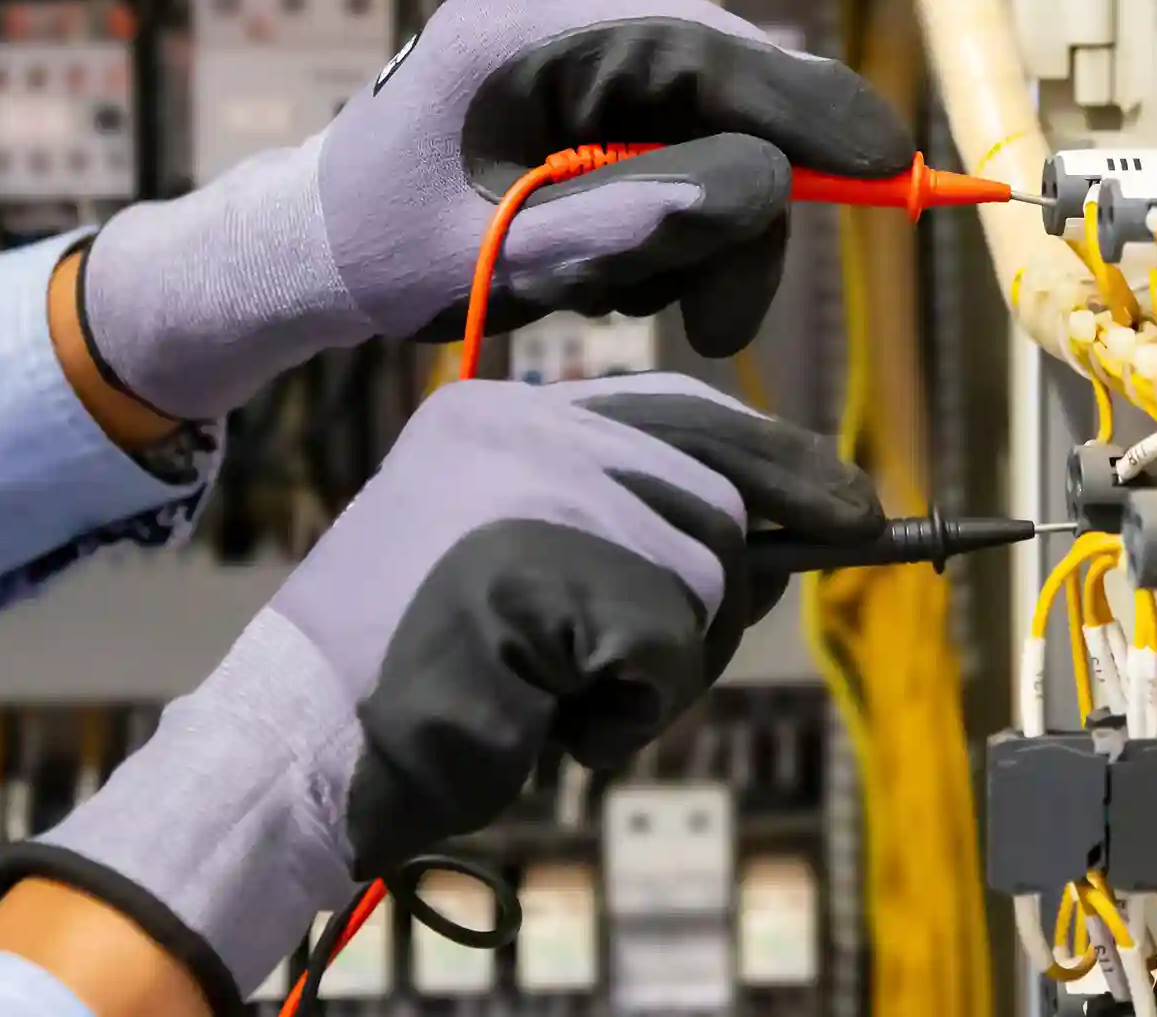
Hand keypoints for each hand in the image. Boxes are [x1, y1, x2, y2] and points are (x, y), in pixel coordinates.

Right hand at [0, 373, 881, 1012]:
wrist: (300, 743)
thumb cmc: (418, 675)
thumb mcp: (527, 567)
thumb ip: (630, 527)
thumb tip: (795, 536)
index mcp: (502, 414)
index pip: (684, 413)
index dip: (781, 465)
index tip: (857, 510)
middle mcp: (523, 429)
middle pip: (715, 497)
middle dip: (719, 596)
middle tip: (655, 664)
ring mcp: (537, 492)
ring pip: (705, 574)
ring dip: (661, 668)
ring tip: (560, 692)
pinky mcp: (551, 569)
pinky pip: (667, 647)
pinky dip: (630, 709)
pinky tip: (552, 718)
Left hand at [78, 0, 913, 417]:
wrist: (310, 247)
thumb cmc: (387, 256)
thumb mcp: (508, 257)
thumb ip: (631, 219)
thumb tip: (763, 189)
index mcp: (525, 35)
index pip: (708, 52)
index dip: (807, 108)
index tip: (887, 161)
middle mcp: (558, 11)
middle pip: (724, 87)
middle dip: (746, 204)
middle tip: (723, 325)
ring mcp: (571, 34)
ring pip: (710, 117)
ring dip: (706, 221)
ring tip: (639, 305)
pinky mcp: (583, 71)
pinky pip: (676, 126)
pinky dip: (676, 204)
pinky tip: (620, 264)